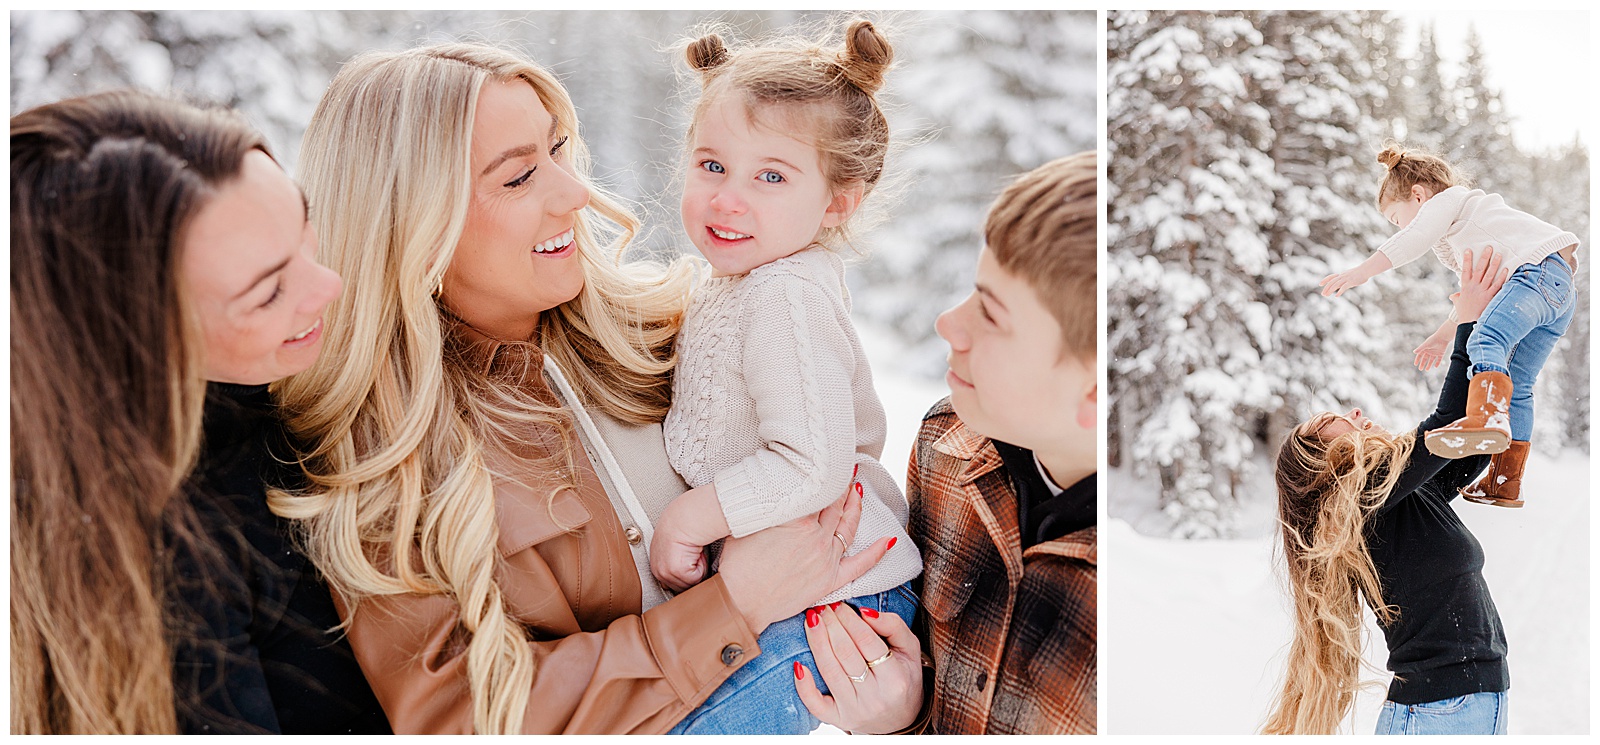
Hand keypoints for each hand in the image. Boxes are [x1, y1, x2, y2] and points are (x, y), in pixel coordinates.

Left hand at [648, 514, 707, 592]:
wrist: (682, 520)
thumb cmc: (681, 530)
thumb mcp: (672, 549)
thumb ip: (675, 564)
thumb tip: (686, 575)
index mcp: (656, 567)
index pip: (671, 585)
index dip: (684, 577)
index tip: (689, 566)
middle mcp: (658, 572)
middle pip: (682, 587)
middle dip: (692, 574)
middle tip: (692, 556)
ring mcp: (666, 573)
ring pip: (691, 583)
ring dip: (698, 569)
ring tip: (694, 552)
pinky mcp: (677, 571)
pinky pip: (697, 577)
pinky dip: (702, 565)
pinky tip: (696, 552)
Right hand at [718, 476, 889, 632]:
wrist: (740, 602)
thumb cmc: (737, 565)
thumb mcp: (746, 522)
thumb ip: (766, 504)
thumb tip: (772, 486)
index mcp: (797, 520)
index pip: (816, 489)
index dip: (822, 472)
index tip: (826, 460)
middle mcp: (816, 536)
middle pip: (834, 503)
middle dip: (840, 484)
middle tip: (845, 468)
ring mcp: (826, 558)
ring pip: (848, 526)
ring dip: (855, 506)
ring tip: (857, 490)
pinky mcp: (830, 580)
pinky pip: (861, 565)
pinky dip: (876, 552)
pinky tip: (887, 540)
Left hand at [796, 602, 923, 733]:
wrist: (900, 718)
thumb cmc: (903, 677)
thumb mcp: (910, 650)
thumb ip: (894, 626)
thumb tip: (865, 611)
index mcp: (895, 678)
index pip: (867, 641)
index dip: (849, 620)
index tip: (839, 604)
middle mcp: (874, 697)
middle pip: (845, 654)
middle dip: (831, 626)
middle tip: (822, 607)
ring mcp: (854, 710)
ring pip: (829, 671)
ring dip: (817, 642)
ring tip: (811, 620)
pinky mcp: (838, 719)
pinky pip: (816, 705)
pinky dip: (804, 686)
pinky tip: (797, 665)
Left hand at [1318, 268, 1366, 296]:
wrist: (1366, 270)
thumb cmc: (1358, 274)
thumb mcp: (1349, 276)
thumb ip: (1344, 280)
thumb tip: (1340, 286)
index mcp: (1341, 275)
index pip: (1331, 277)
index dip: (1325, 280)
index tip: (1320, 284)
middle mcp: (1342, 276)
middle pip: (1332, 282)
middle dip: (1326, 288)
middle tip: (1322, 294)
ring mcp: (1346, 279)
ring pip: (1336, 284)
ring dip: (1330, 290)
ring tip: (1326, 295)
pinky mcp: (1351, 282)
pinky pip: (1344, 287)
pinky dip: (1340, 291)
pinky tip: (1336, 295)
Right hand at [1412, 331, 1448, 371]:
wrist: (1443, 337)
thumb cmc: (1433, 340)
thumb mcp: (1426, 345)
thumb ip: (1420, 348)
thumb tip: (1414, 352)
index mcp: (1425, 349)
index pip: (1419, 355)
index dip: (1417, 360)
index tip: (1415, 364)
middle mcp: (1429, 351)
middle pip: (1425, 359)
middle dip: (1422, 364)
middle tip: (1420, 369)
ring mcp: (1435, 353)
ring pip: (1431, 360)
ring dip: (1429, 365)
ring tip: (1427, 370)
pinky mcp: (1441, 353)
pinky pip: (1439, 359)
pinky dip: (1437, 363)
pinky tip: (1435, 366)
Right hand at [1452, 246, 1509, 322]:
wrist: (1469, 323)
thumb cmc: (1463, 313)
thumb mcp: (1458, 303)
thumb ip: (1457, 297)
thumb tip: (1453, 296)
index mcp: (1465, 287)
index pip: (1465, 270)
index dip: (1467, 260)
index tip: (1469, 250)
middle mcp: (1474, 287)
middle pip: (1479, 269)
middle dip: (1484, 257)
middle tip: (1489, 247)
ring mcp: (1482, 291)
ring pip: (1489, 274)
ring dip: (1494, 264)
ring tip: (1499, 254)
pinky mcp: (1490, 296)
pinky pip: (1497, 285)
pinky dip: (1502, 277)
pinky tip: (1506, 269)